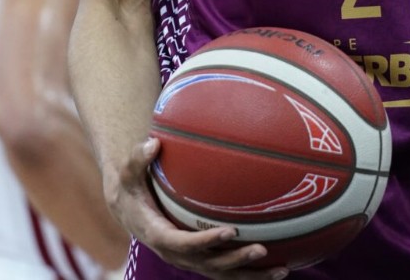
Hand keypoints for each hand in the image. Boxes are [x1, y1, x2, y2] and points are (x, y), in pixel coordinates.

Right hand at [106, 137, 290, 278]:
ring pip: (222, 274)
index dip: (207, 241)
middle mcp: (176, 253)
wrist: (131, 211)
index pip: (185, 243)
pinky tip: (278, 268)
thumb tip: (152, 143)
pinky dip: (250, 273)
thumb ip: (137, 158)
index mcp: (159, 235)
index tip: (232, 231)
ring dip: (250, 274)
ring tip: (281, 270)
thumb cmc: (132, 188)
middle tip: (262, 249)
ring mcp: (190, 260)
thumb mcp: (128, 174)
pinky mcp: (200, 259)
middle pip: (209, 264)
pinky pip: (226, 271)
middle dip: (235, 260)